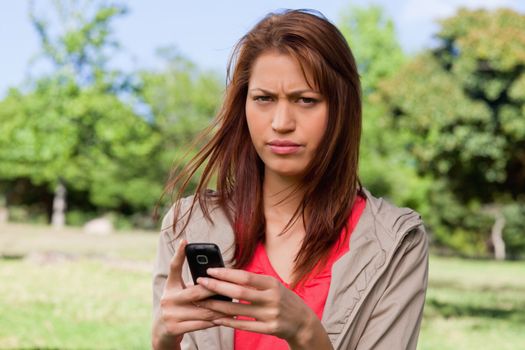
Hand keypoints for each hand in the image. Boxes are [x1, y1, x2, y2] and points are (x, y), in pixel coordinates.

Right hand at [154, 240, 226, 346]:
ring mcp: (170, 314)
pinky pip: (201, 324)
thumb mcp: (180, 293)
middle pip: (195, 291)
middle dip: (214, 290)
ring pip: (202, 310)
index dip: (179, 254)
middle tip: (230, 286)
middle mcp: (167, 298)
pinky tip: (226, 318)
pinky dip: (215, 321)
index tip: (185, 241)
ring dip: (220, 308)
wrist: (162, 332)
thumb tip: (218, 277)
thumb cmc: (178, 306)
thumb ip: (193, 285)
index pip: (174, 267)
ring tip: (234, 304)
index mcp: (169, 286)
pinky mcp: (175, 328)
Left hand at [196, 268, 331, 348]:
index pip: (245, 276)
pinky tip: (216, 318)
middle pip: (239, 292)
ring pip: (238, 310)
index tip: (210, 270)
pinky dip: (229, 322)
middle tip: (201, 282)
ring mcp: (271, 315)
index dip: (226, 273)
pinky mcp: (269, 329)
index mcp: (272, 284)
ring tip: (203, 301)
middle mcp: (272, 298)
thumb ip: (255, 282)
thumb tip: (228, 274)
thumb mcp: (274, 286)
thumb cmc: (283, 300)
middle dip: (217, 287)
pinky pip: (244, 326)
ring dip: (217, 306)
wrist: (303, 322)